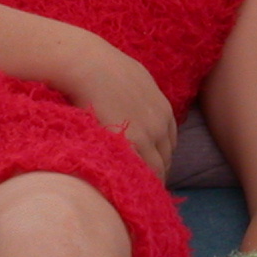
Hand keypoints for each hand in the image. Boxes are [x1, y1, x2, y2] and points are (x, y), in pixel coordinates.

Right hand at [59, 35, 176, 175]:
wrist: (87, 64)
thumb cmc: (102, 67)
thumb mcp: (134, 79)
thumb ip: (140, 97)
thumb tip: (131, 104)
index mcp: (164, 110)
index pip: (169, 144)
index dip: (160, 157)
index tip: (150, 166)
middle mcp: (161, 124)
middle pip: (165, 159)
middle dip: (156, 172)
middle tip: (142, 186)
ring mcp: (148, 135)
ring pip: (155, 169)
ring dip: (147, 180)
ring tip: (133, 192)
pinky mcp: (131, 143)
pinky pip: (139, 171)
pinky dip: (136, 180)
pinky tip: (124, 187)